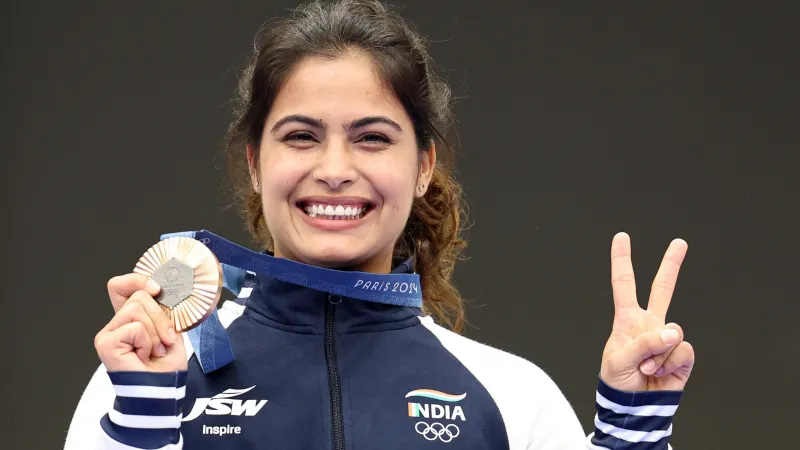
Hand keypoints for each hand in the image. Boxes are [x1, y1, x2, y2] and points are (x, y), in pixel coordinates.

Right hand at [95, 275, 186, 372]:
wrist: (163, 388)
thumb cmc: (166, 364)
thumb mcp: (170, 327)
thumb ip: (161, 308)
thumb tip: (158, 288)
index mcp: (130, 317)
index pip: (121, 286)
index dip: (137, 280)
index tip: (157, 289)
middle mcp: (116, 323)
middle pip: (138, 295)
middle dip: (160, 317)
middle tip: (164, 340)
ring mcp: (108, 333)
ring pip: (137, 308)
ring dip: (156, 331)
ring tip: (155, 350)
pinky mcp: (105, 343)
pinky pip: (135, 327)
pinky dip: (147, 341)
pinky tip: (144, 355)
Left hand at [599, 232, 694, 391]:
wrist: (635, 408)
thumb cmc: (618, 382)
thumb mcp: (618, 360)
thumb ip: (643, 343)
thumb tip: (673, 331)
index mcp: (627, 320)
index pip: (624, 285)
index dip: (622, 261)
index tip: (621, 237)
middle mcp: (650, 324)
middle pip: (663, 289)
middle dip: (671, 265)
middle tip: (679, 243)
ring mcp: (667, 339)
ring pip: (673, 332)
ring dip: (658, 355)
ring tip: (646, 368)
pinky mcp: (682, 355)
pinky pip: (683, 351)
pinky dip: (670, 364)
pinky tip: (660, 373)